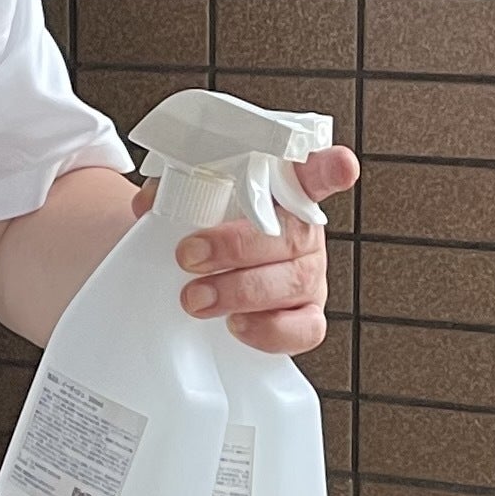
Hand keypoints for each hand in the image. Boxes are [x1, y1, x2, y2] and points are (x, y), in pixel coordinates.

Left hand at [175, 144, 358, 353]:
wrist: (193, 271)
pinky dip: (269, 330)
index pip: (313, 173)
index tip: (342, 165)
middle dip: (237, 247)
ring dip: (241, 291)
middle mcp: (304, 232)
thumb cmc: (200, 228)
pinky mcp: (306, 316)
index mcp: (283, 193)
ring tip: (196, 298)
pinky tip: (235, 325)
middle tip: (188, 256)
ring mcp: (308, 276)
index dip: (329, 168)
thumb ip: (172, 192)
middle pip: (293, 235)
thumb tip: (152, 203)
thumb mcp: (183, 201)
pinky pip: (305, 330)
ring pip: (295, 282)